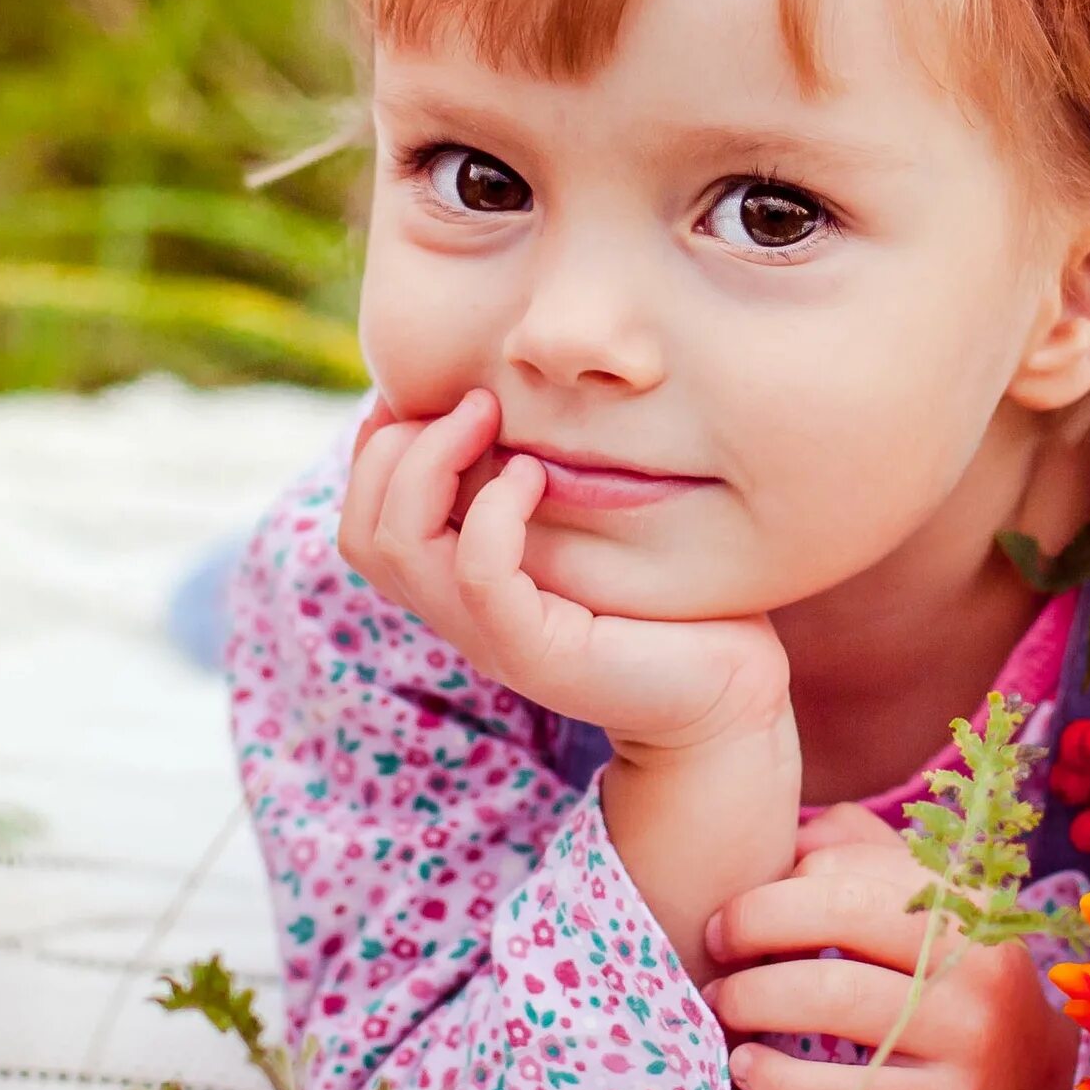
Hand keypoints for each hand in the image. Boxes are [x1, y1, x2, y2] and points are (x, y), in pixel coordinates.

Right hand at [336, 389, 789, 755]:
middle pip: (363, 532)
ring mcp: (489, 637)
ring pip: (397, 547)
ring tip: (488, 416)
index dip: (377, 449)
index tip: (435, 394)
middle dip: (395, 447)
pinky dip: (492, 512)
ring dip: (430, 464)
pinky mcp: (533, 651)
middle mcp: (460, 615)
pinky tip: (534, 473)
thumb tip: (520, 400)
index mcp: (460, 587)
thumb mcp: (593, 529)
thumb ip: (544, 487)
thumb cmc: (671, 603)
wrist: (726, 695)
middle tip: (473, 400)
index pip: (366, 520)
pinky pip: (476, 572)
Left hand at [706, 803, 1080, 1089]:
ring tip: (723, 1003)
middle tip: (715, 945)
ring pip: (835, 998)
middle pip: (845, 914)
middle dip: (757, 922)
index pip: (854, 868)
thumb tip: (793, 834)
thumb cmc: (950, 990)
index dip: (780, 883)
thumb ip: (864, 861)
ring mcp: (967, 1040)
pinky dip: (774, 1078)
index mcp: (970, 903)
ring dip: (753, 996)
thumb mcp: (928, 919)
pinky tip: (747, 1067)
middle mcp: (979, 962)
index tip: (739, 910)